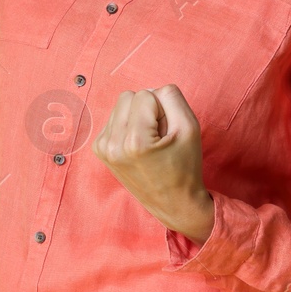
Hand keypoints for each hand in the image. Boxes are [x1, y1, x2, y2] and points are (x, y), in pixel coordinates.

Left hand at [91, 86, 214, 242]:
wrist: (174, 203)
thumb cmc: (185, 166)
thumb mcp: (190, 128)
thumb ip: (172, 97)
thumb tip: (152, 88)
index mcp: (135, 141)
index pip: (146, 94)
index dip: (162, 108)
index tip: (168, 132)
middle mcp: (112, 145)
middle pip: (128, 96)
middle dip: (147, 109)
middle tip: (159, 135)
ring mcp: (103, 149)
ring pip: (120, 106)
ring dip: (136, 117)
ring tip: (149, 142)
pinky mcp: (100, 150)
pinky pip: (114, 119)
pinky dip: (128, 126)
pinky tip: (138, 145)